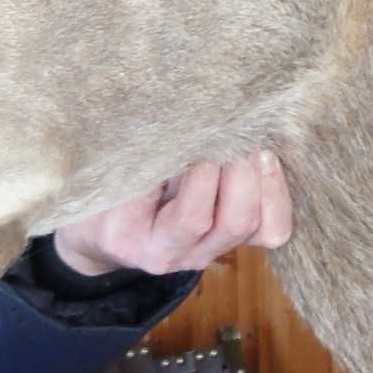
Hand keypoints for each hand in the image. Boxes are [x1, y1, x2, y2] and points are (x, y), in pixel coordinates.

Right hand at [52, 155, 293, 278]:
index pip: (189, 216)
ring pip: (259, 228)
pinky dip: (275, 193)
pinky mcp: (231, 243)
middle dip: (243, 172)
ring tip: (254, 144)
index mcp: (137, 240)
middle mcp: (179, 256)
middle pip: (233, 222)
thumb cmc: (97, 193)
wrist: (98, 232)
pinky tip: (265, 160)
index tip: (206, 135)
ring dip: (263, 180)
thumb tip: (186, 116)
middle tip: (237, 133)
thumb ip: (140, 154)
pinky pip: (271, 230)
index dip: (208, 174)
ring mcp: (209, 253)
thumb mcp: (103, 173)